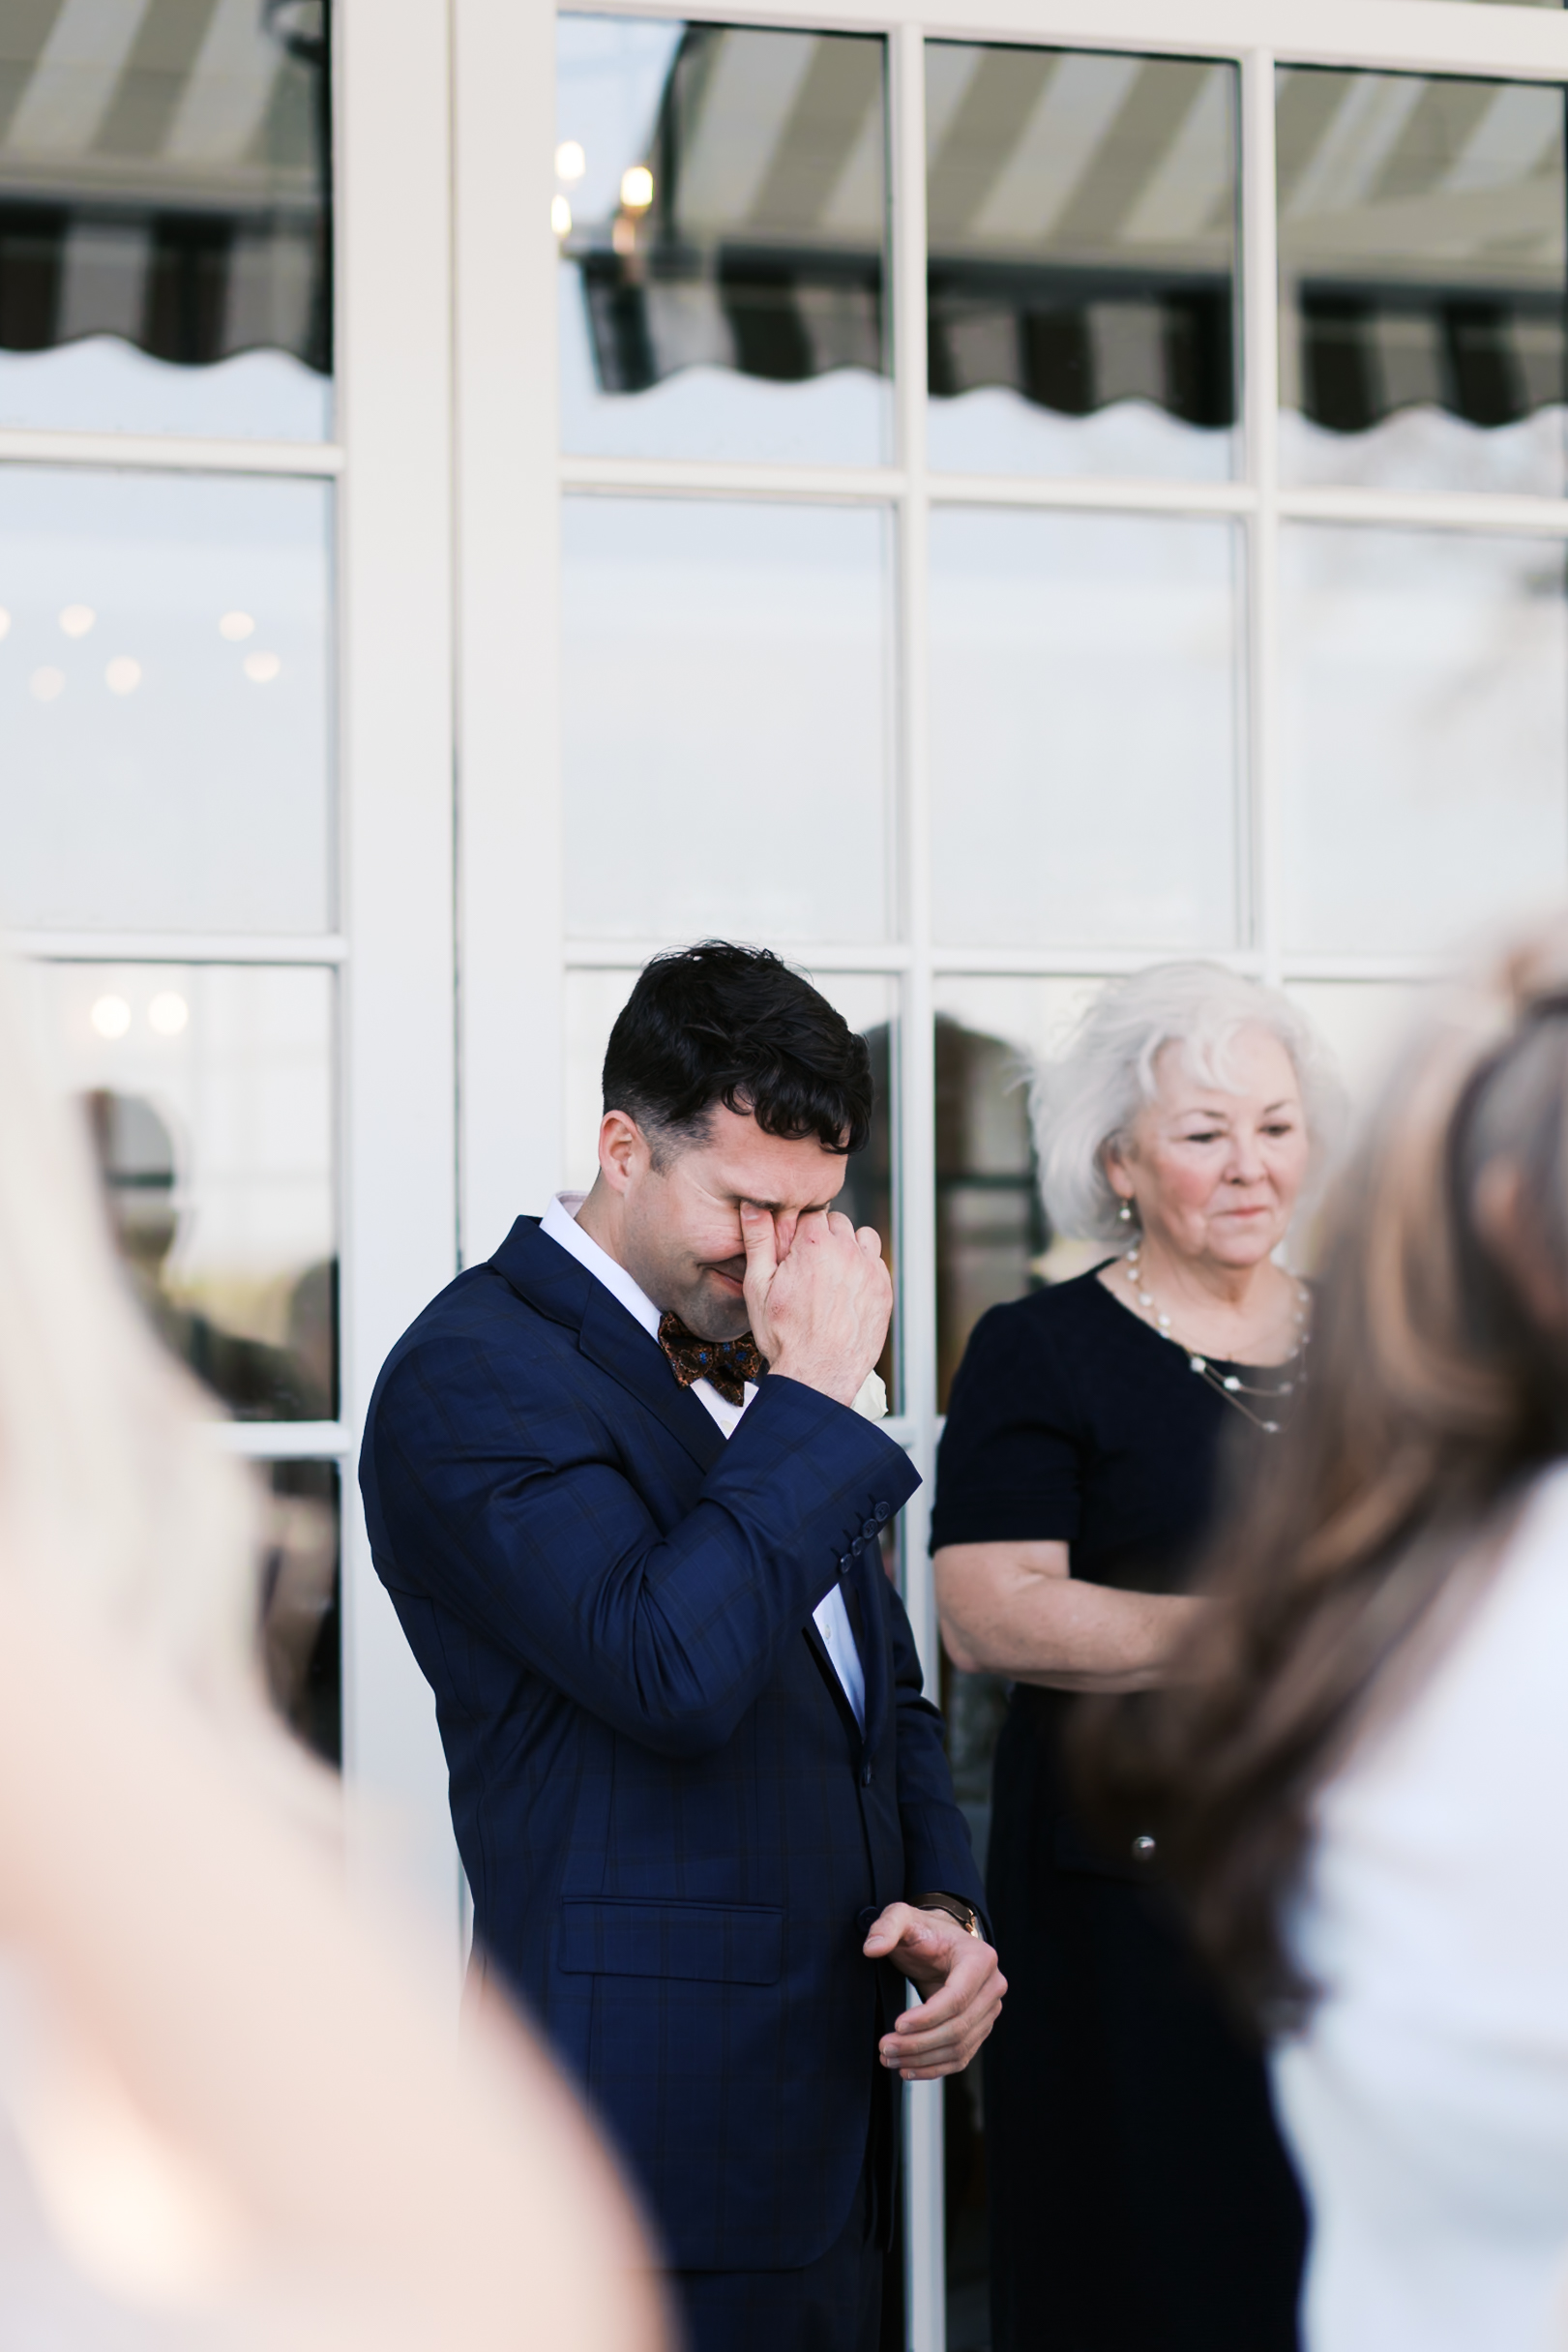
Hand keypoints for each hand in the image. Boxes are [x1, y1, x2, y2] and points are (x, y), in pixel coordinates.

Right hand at [741, 1204, 891, 1408]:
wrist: (817, 1374)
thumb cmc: (784, 1334)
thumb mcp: (758, 1286)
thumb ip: (758, 1240)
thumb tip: (753, 1205)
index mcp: (815, 1244)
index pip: (812, 1212)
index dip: (800, 1228)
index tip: (794, 1246)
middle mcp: (847, 1251)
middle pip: (838, 1223)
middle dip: (824, 1236)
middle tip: (810, 1264)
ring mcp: (870, 1270)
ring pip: (863, 1237)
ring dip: (850, 1247)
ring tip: (832, 1273)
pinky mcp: (884, 1289)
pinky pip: (877, 1263)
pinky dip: (864, 1269)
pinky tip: (847, 1290)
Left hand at [862, 1903, 1005, 2081]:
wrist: (939, 1944)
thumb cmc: (923, 1931)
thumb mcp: (902, 1917)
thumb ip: (886, 1926)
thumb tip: (872, 1949)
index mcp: (980, 1958)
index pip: (957, 1997)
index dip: (927, 2017)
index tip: (897, 2025)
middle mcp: (992, 1986)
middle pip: (958, 2028)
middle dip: (919, 2043)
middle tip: (885, 2047)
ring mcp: (989, 2011)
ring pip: (959, 2047)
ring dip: (923, 2059)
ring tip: (889, 2058)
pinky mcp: (979, 2029)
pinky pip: (961, 2057)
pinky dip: (934, 2068)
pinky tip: (907, 2069)